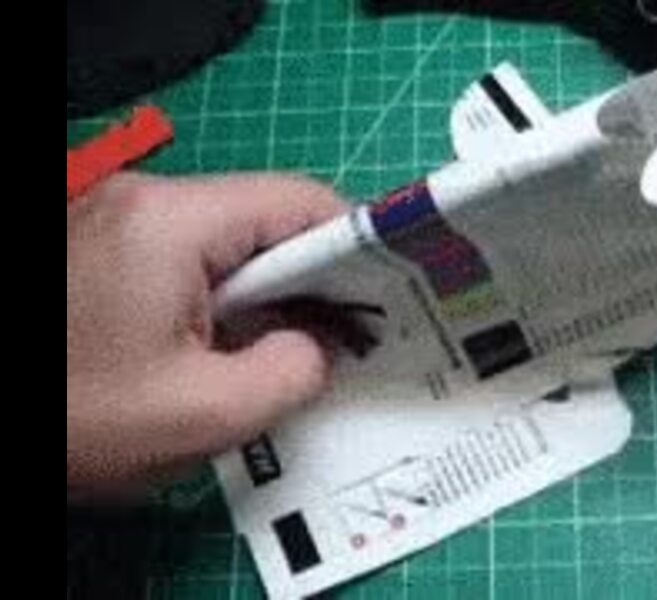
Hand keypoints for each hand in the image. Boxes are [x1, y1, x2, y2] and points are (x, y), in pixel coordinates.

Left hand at [67, 173, 345, 500]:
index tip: (387, 301)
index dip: (357, 249)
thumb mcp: (205, 414)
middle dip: (310, 282)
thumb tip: (322, 345)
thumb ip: (293, 372)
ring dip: (265, 298)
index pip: (301, 202)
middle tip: (342, 341)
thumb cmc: (76, 418)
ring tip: (286, 354)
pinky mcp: (101, 250)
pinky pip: (190, 261)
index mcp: (171, 219)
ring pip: (229, 244)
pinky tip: (231, 351)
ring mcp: (116, 220)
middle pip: (265, 220)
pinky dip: (223, 302)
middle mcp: (144, 200)